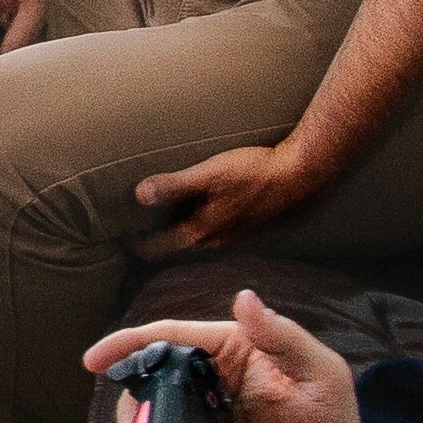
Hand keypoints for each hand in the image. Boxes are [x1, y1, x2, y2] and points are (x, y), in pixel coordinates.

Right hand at [82, 288, 369, 422]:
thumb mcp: (320, 377)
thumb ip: (283, 337)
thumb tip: (245, 297)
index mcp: (235, 353)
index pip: (176, 336)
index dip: (131, 342)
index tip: (95, 358)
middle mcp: (211, 386)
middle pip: (152, 374)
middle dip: (128, 391)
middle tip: (128, 421)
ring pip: (148, 415)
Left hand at [128, 142, 328, 257]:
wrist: (303, 175)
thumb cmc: (255, 173)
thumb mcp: (208, 174)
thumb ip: (173, 186)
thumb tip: (138, 195)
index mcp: (200, 234)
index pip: (155, 250)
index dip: (133, 242)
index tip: (119, 229)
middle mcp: (215, 243)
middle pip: (173, 247)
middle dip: (151, 237)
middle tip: (133, 222)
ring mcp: (232, 237)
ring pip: (193, 240)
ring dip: (174, 230)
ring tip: (159, 213)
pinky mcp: (245, 227)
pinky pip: (211, 231)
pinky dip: (195, 222)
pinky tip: (196, 206)